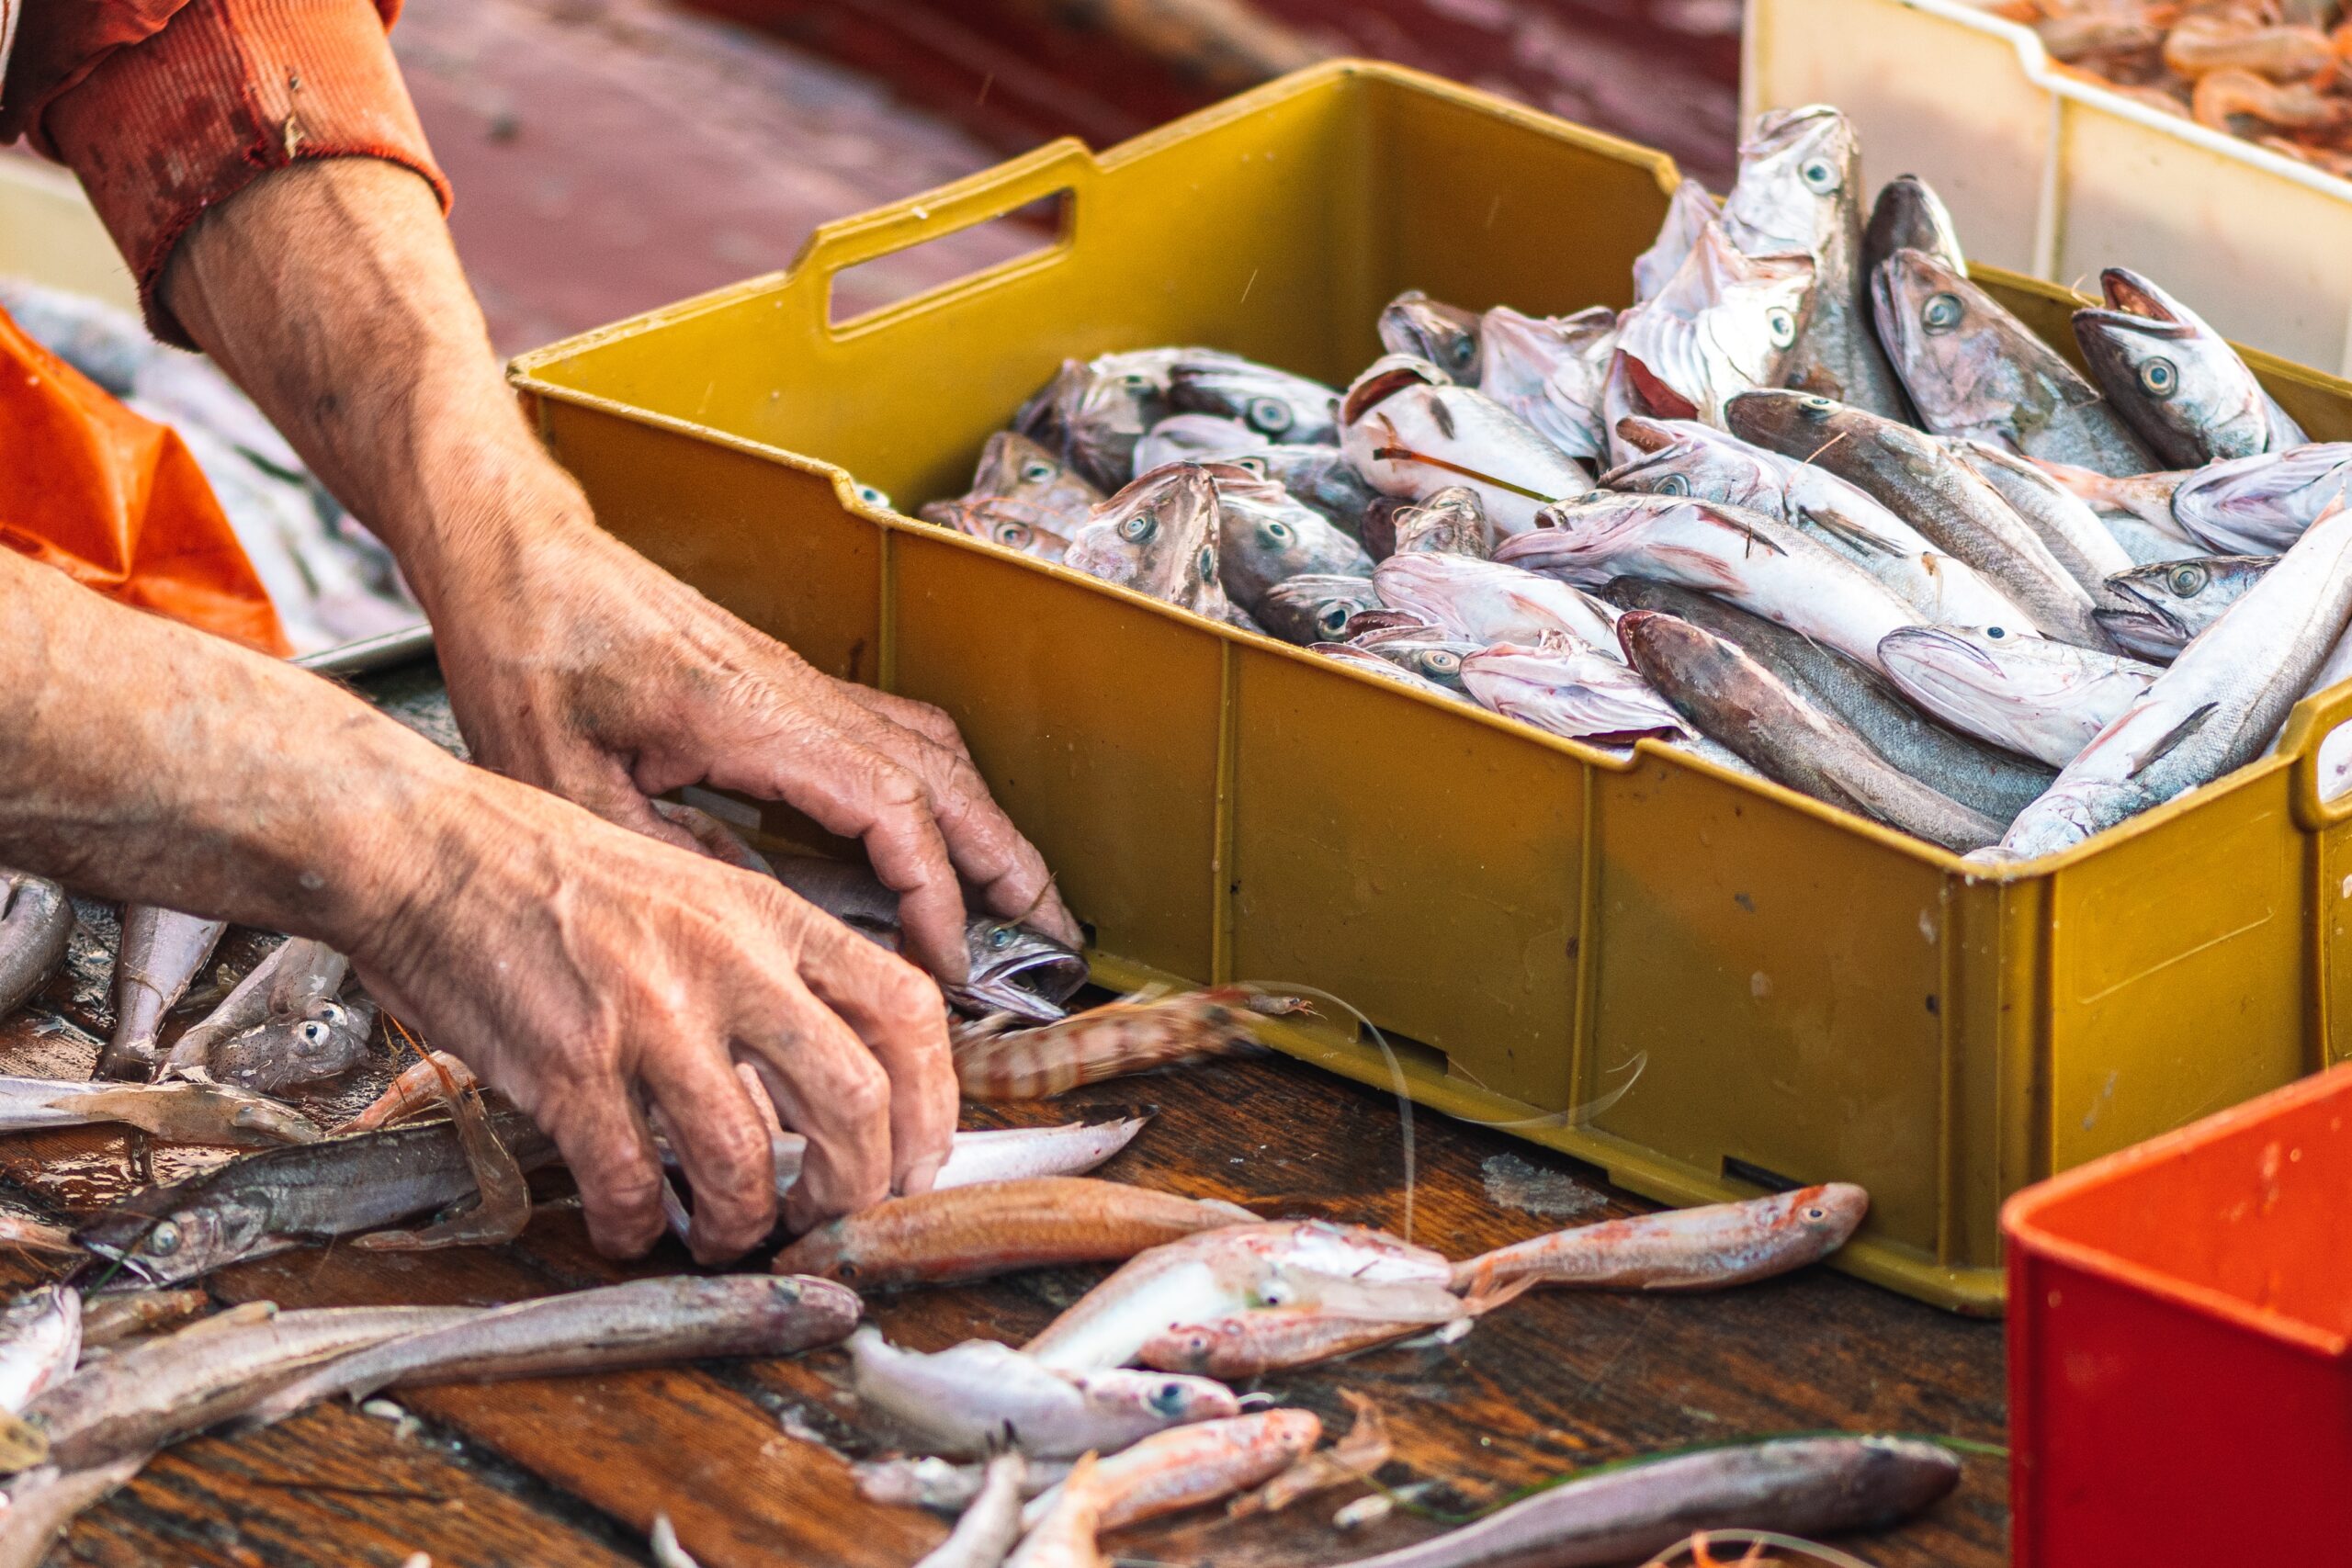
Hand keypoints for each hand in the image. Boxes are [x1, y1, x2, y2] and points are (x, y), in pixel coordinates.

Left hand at [152, 156, 1078, 980]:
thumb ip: (667, 858)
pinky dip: (944, 791)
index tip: (952, 965)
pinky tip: (944, 832)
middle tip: (1060, 939)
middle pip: (947, 778)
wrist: (516, 557)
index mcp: (755, 718)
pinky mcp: (785, 683)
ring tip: (1025, 898)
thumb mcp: (565, 784)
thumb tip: (758, 923)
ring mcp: (801, 683)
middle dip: (1011, 865)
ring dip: (990, 826)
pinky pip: (899, 735)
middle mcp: (800, 694)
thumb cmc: (528, 655)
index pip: (890, 812)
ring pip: (935, 752)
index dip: (935, 896)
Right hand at [351, 771, 956, 1259]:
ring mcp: (649, 1014)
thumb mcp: (692, 889)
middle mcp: (727, 961)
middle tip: (835, 1220)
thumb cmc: (549, 871)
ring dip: (746, 1223)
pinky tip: (630, 1224)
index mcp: (768, 914)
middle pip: (857, 1099)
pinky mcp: (566, 1064)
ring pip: (747, 1159)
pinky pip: (630, 1180)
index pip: (907, 1008)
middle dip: (860, 1187)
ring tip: (727, 1234)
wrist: (421, 845)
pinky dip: (638, 1225)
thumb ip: (762, 968)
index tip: (916, 1157)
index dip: (933, 1101)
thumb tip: (819, 1075)